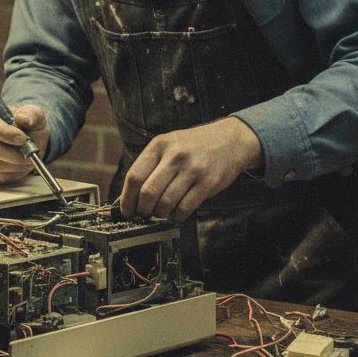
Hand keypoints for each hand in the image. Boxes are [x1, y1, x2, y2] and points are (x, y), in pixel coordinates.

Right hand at [0, 103, 50, 183]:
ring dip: (14, 166)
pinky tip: (19, 167)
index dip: (5, 133)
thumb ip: (31, 115)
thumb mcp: (35, 116)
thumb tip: (22, 118)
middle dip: (12, 155)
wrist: (27, 140)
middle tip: (29, 156)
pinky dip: (11, 174)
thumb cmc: (29, 125)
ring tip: (27, 161)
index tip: (22, 139)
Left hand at [118, 117, 262, 222]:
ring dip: (160, 214)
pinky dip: (176, 216)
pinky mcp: (208, 183)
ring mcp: (192, 169)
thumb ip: (151, 165)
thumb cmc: (194, 146)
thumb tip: (130, 195)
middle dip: (143, 210)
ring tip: (161, 213)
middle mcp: (175, 155)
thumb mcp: (169, 144)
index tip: (126, 210)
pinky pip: (185, 208)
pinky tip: (176, 212)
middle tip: (144, 214)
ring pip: (166, 203)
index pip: (134, 176)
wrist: (230, 140)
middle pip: (148, 192)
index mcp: (159, 145)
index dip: (127, 199)